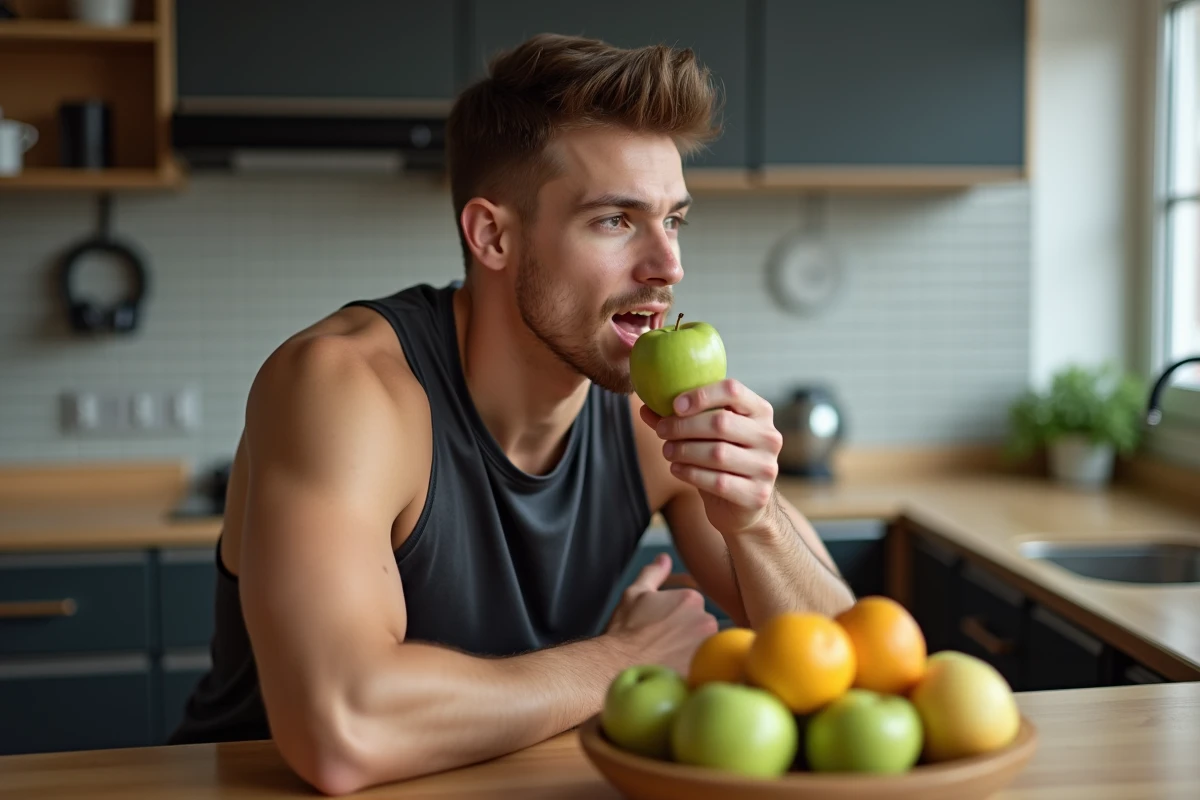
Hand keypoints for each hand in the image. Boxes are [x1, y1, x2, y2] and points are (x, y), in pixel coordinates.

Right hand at [605, 553, 718, 674]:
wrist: (618, 665)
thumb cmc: (625, 630)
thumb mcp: (634, 593)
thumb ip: (653, 573)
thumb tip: (664, 558)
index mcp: (691, 598)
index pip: (692, 605)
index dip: (674, 616)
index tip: (659, 627)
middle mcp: (706, 619)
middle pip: (701, 625)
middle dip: (685, 633)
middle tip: (662, 643)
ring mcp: (709, 646)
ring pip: (705, 646)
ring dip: (691, 650)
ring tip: (667, 658)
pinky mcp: (707, 669)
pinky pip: (705, 666)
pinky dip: (694, 667)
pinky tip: (675, 670)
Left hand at [640, 378, 782, 536]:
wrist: (743, 506)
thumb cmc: (722, 461)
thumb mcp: (706, 435)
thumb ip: (680, 419)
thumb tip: (645, 406)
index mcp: (760, 412)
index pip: (733, 390)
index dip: (701, 395)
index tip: (675, 405)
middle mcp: (769, 437)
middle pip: (721, 422)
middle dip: (683, 426)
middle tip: (661, 430)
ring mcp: (766, 467)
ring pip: (717, 453)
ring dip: (684, 450)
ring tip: (667, 451)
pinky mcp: (756, 494)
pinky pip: (717, 481)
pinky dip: (691, 473)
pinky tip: (677, 469)